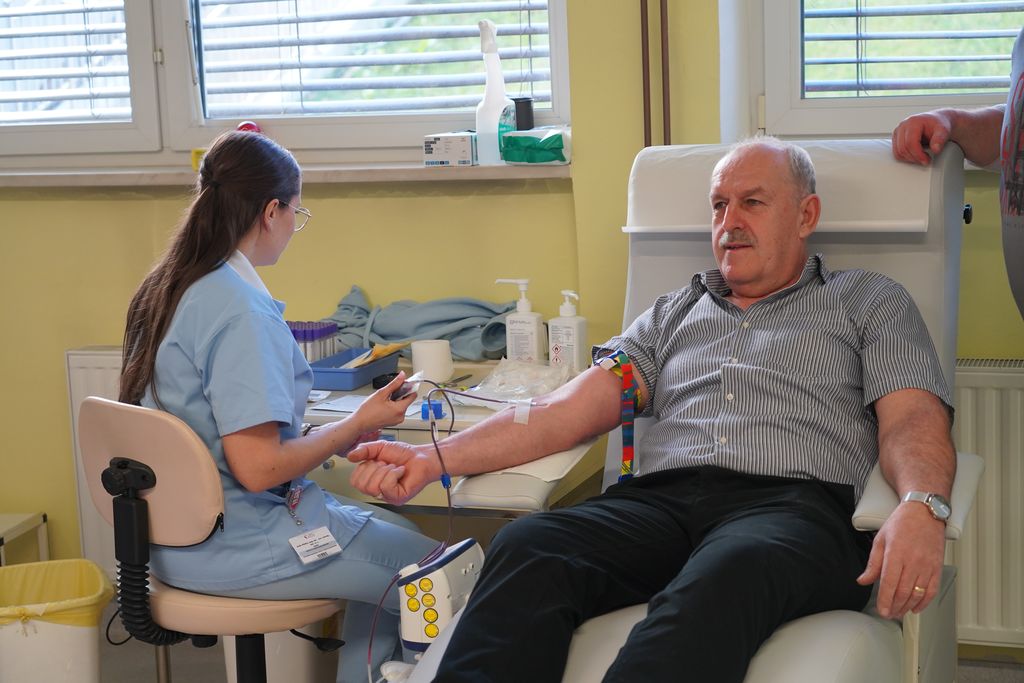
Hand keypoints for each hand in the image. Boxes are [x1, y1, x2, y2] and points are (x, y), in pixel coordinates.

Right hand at [348, 440, 440, 504]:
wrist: (422, 457)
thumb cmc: (403, 454)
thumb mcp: (379, 447)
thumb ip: (364, 450)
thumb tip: (350, 456)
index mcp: (370, 480)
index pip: (354, 481)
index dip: (363, 468)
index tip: (376, 460)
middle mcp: (377, 490)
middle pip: (362, 486)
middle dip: (374, 469)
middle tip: (386, 464)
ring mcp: (387, 496)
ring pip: (373, 487)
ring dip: (385, 471)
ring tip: (394, 467)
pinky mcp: (397, 498)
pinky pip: (386, 487)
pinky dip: (393, 474)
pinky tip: (400, 471)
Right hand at [351, 371, 415, 432]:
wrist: (360, 423)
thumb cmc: (368, 411)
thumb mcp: (381, 393)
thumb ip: (394, 384)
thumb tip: (402, 376)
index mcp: (400, 409)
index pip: (413, 395)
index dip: (408, 388)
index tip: (403, 384)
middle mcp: (401, 416)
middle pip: (407, 400)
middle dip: (399, 394)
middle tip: (388, 392)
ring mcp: (397, 420)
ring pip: (401, 405)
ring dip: (395, 400)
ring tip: (384, 400)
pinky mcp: (393, 422)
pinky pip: (397, 411)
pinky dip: (393, 406)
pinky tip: (383, 406)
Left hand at [856, 501, 946, 618]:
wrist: (925, 512)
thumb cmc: (902, 523)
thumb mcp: (880, 539)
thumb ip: (873, 563)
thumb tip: (863, 580)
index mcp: (895, 554)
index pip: (889, 583)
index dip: (885, 600)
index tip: (882, 610)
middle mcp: (912, 561)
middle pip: (903, 591)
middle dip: (895, 607)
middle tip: (889, 614)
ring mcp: (927, 565)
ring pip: (917, 593)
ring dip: (907, 606)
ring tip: (899, 612)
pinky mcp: (937, 567)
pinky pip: (932, 590)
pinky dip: (924, 602)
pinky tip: (916, 607)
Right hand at [892, 110, 953, 165]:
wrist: (937, 121)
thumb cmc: (939, 124)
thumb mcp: (944, 130)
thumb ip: (940, 139)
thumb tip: (935, 149)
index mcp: (913, 122)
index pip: (910, 142)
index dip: (918, 154)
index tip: (926, 160)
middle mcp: (903, 126)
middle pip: (902, 148)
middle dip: (914, 158)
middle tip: (925, 160)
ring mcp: (898, 132)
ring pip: (898, 152)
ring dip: (909, 158)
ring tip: (921, 157)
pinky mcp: (896, 137)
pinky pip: (897, 152)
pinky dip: (906, 157)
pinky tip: (915, 155)